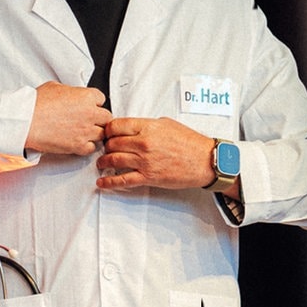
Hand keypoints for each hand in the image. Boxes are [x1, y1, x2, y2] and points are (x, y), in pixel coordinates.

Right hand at [26, 81, 111, 155]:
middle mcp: (90, 114)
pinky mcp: (78, 146)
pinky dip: (87, 145)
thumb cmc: (36, 104)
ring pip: (102, 134)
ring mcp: (85, 131)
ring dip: (94, 132)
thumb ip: (70, 91)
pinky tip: (78, 141)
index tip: (88, 106)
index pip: (101, 98)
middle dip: (98, 118)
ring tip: (83, 131)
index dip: (94, 102)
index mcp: (86, 96)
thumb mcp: (54, 87)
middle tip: (88, 119)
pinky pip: (91, 148)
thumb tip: (71, 94)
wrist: (26, 121)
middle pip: (106, 117)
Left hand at [96, 116, 215, 189]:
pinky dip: (109, 182)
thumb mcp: (166, 124)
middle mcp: (143, 143)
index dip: (108, 129)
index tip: (107, 133)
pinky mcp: (148, 177)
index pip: (117, 125)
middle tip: (104, 148)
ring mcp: (144, 161)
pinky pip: (123, 180)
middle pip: (112, 143)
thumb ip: (146, 125)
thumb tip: (131, 127)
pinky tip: (101, 182)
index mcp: (148, 127)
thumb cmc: (189, 142)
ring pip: (114, 160)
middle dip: (105, 146)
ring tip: (101, 163)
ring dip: (104, 162)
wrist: (205, 161)